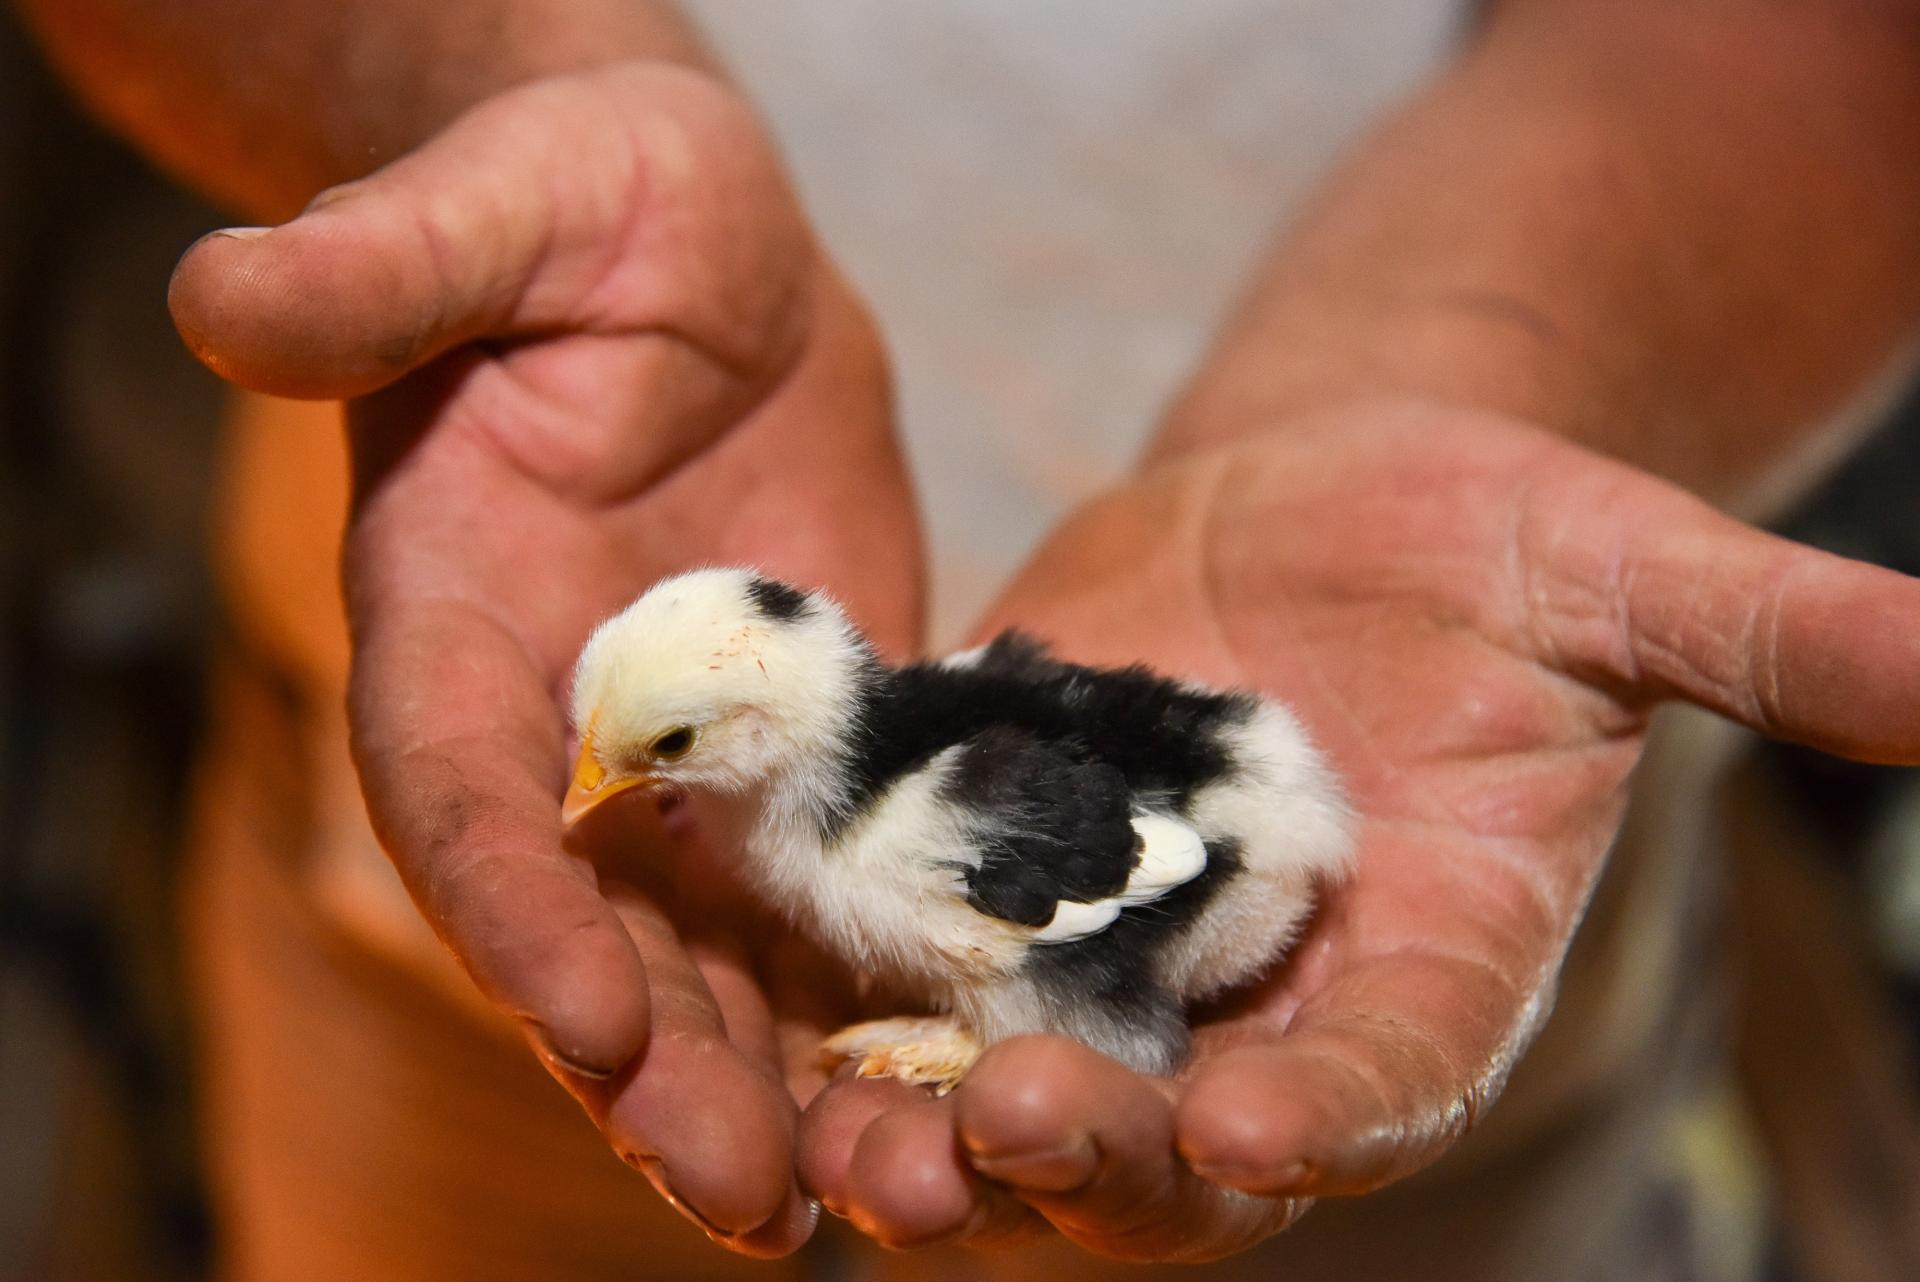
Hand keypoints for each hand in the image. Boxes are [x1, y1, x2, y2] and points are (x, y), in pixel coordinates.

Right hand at [170, 63, 920, 1254]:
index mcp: (454, 615)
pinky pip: (842, 880)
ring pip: (721, 945)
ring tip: (876, 1205)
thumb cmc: (574, 197)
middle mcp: (562, 719)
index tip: (591, 1025)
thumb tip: (225, 293)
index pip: (458, 790)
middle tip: (757, 1208)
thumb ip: (383, 266)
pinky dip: (885, 983)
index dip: (513, 908)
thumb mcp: (495, 201)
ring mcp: (693, 748)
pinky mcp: (814, 741)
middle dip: (665, 1070)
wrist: (693, 241)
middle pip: (592, 925)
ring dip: (785, 1081)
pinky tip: (961, 1073)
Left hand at [798, 400, 1919, 1260]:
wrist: (1333, 508)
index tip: (1258, 1131)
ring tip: (845, 1137)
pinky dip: (834, 996)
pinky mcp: (981, 875)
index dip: (1326, 1112)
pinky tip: (748, 991)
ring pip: (1009, 1087)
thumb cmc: (1497, 546)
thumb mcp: (1626, 575)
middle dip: (1089, 1157)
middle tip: (992, 1136)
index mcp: (1420, 965)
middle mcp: (1255, 1002)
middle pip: (1170, 1137)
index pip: (1379, 1076)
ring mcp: (1104, 953)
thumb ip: (1765, 640)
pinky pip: (900, 965)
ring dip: (926, 1128)